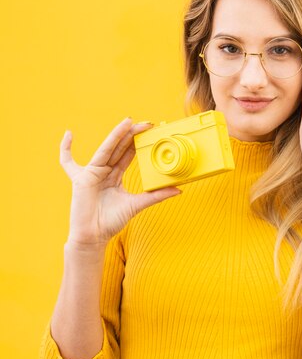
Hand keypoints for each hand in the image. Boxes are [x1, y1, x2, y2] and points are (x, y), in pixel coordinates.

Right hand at [60, 117, 181, 245]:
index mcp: (115, 175)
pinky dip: (65, 149)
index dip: (137, 142)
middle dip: (130, 135)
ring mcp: (91, 173)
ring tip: (127, 122)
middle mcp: (104, 171)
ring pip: (105, 150)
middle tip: (145, 123)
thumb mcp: (137, 204)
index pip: (128, 153)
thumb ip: (156, 196)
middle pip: (118, 148)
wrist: (94, 236)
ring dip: (115, 135)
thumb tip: (178, 189)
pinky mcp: (80, 178)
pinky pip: (68, 162)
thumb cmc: (111, 221)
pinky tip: (68, 134)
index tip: (150, 130)